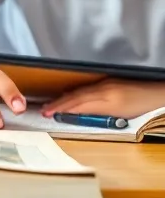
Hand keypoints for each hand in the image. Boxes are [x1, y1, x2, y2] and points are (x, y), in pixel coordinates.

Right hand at [44, 80, 164, 119]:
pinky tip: (70, 95)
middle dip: (58, 103)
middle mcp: (102, 89)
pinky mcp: (108, 81)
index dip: (61, 109)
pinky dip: (75, 92)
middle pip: (75, 96)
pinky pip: (86, 88)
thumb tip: (78, 115)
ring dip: (64, 98)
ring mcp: (104, 83)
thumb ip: (98, 114)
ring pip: (80, 91)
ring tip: (52, 104)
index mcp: (105, 98)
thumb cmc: (142, 107)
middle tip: (44, 109)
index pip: (77, 104)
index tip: (48, 113)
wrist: (156, 92)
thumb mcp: (121, 116)